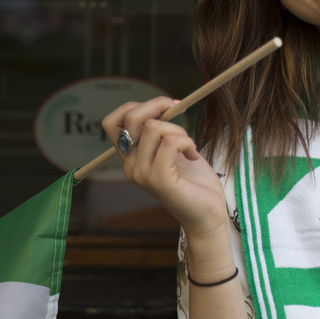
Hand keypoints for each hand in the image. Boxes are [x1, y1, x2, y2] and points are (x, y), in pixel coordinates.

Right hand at [101, 97, 228, 241]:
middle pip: (131, 118)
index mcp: (131, 157)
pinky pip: (170, 142)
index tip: (165, 107)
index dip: (135, 106)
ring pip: (154, 127)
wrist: (207, 213)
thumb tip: (164, 104)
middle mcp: (130, 166)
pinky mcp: (158, 179)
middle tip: (181, 111)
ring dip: (179, 130)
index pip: (112, 122)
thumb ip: (162, 131)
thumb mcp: (173, 149)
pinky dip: (187, 142)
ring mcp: (141, 173)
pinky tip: (193, 155)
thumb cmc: (194, 181)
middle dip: (159, 105)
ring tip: (189, 147)